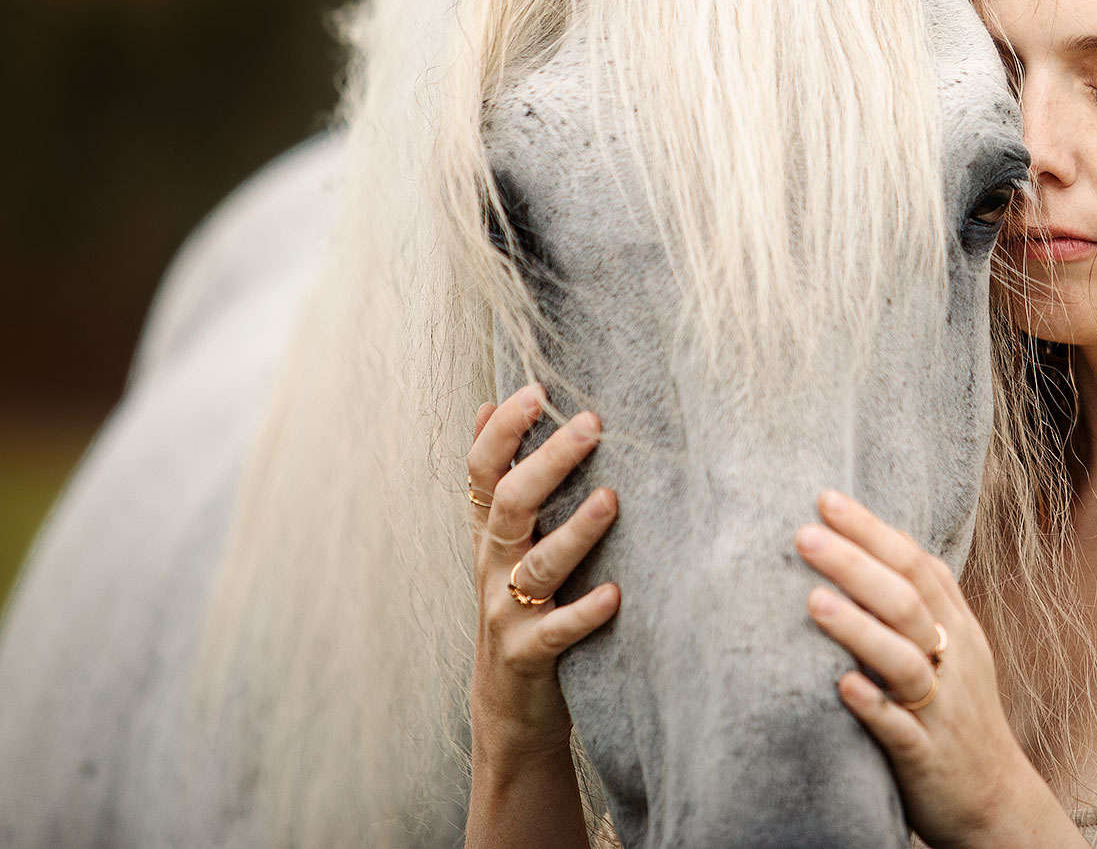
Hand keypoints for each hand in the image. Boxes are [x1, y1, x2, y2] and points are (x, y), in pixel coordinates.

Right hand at [463, 386, 618, 848]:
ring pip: (535, 566)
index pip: (481, 472)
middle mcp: (491, 567)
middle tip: (591, 423)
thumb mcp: (502, 542)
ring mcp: (506, 613)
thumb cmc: (521, 607)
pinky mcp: (529, 657)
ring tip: (610, 500)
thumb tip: (488, 403)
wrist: (511, 707)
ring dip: (574, 532)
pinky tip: (615, 595)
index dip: (502, 430)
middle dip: (548, 461)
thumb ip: (499, 479)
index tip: (535, 389)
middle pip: (510, 505)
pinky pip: (555, 633)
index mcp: (489, 535)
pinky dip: (583, 613)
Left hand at [796, 491, 1076, 848]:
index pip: (915, 564)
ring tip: (813, 601)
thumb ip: (924, 597)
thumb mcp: (955, 646)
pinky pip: (900, 729)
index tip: (826, 499)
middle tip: (805, 534)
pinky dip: (873, 706)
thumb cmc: (958, 711)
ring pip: (903, 660)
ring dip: (858, 629)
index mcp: (956, 627)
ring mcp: (940, 707)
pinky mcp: (927, 755)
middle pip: (906, 601)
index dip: (873, 531)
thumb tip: (879, 536)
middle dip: (855, 564)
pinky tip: (842, 686)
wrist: (994, 797)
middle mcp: (951, 659)